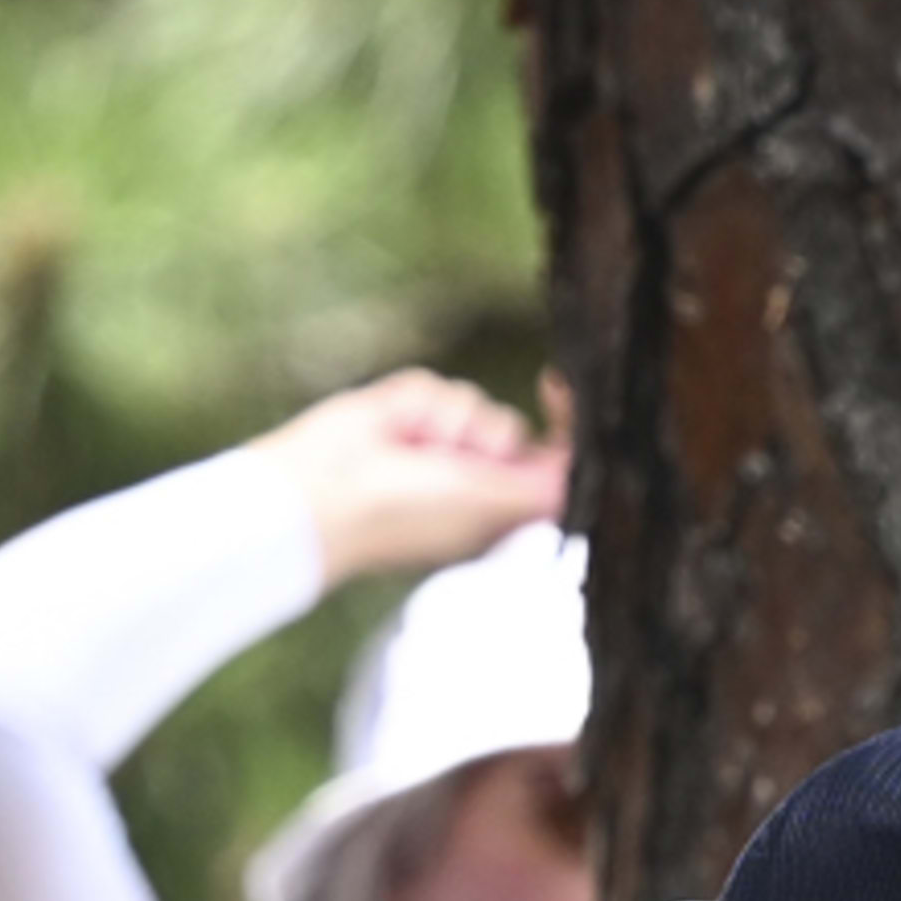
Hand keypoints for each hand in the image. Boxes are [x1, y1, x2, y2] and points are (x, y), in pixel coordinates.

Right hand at [260, 371, 568, 587]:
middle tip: (459, 459)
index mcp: (498, 509)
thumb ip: (536, 486)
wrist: (323, 490)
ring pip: (475, 404)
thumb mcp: (484, 503)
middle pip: (514, 430)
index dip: (564, 436)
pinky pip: (436, 386)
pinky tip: (392, 430)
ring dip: (449, 424)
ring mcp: (438, 443)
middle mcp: (473, 476)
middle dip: (491, 436)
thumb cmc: (404, 514)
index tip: (560, 403)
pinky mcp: (407, 412)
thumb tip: (576, 472)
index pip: (549, 469)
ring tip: (414, 451)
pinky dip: (418, 405)